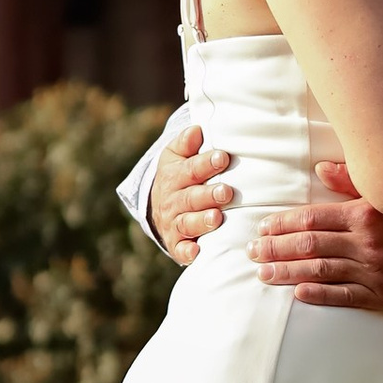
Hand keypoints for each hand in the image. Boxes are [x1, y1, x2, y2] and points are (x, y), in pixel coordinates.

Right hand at [150, 117, 232, 266]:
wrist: (157, 206)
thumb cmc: (177, 176)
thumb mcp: (175, 156)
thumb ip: (186, 143)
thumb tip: (197, 130)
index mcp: (175, 176)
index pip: (191, 169)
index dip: (206, 164)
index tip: (222, 157)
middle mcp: (173, 200)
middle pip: (191, 197)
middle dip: (208, 195)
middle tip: (226, 192)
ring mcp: (174, 223)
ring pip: (187, 222)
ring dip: (201, 221)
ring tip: (216, 218)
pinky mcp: (176, 244)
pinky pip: (181, 250)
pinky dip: (188, 252)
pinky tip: (197, 252)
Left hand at [253, 161, 382, 314]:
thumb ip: (351, 180)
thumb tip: (319, 167)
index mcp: (363, 215)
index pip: (312, 219)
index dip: (283, 223)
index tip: (263, 226)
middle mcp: (365, 243)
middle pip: (310, 246)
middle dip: (276, 248)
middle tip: (252, 251)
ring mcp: (372, 271)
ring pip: (321, 271)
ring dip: (288, 272)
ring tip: (264, 273)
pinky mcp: (381, 294)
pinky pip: (345, 296)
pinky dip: (320, 294)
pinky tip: (298, 293)